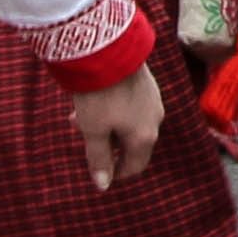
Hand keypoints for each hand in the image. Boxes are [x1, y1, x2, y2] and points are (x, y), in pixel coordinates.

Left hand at [67, 63, 165, 190]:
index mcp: (144, 137)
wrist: (110, 50)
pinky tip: (97, 100)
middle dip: (108, 146)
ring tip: (83, 116)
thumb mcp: (93, 130)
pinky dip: (117, 111)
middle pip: (133, 144)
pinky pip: (134, 106)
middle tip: (83, 137)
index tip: (98, 168)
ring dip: (110, 127)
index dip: (116, 172)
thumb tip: (102, 186)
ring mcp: (153, 100)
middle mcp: (155, 120)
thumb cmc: (99, 95)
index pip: (135, 166)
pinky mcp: (148, 83)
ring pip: (132, 124)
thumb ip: (98, 159)